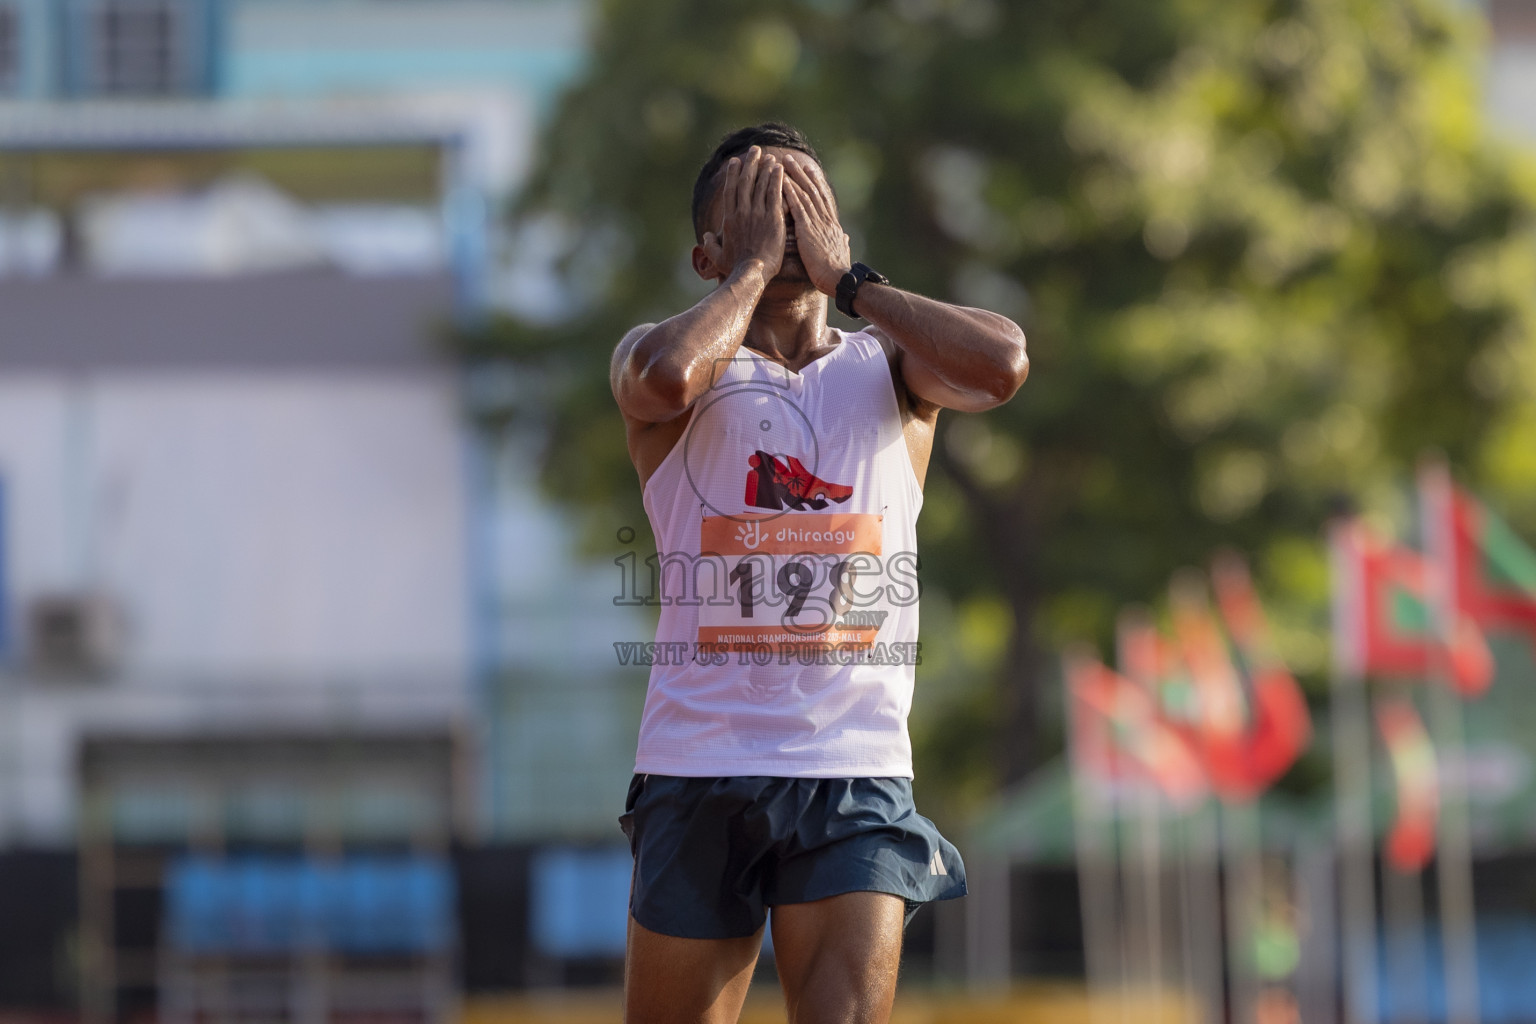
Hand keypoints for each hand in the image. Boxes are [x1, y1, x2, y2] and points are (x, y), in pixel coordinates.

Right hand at [702, 146, 785, 279]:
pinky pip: (774, 193)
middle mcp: (742, 212)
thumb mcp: (718, 257)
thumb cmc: (735, 268)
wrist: (751, 273)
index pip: (731, 190)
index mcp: (729, 219)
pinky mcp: (772, 218)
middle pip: (746, 181)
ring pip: (761, 184)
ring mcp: (757, 213)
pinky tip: (779, 168)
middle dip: (750, 163)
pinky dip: (776, 179)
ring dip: (765, 168)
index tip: (736, 161)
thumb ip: (710, 245)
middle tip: (755, 150)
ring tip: (769, 157)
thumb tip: (706, 237)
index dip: (733, 173)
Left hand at [782, 155, 852, 295]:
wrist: (839, 280)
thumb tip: (846, 238)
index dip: (816, 183)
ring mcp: (817, 223)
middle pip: (813, 190)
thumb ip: (842, 242)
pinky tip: (782, 181)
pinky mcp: (808, 230)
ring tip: (784, 162)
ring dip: (794, 177)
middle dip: (802, 174)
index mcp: (832, 226)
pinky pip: (798, 207)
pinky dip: (790, 193)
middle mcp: (825, 220)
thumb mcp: (842, 253)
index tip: (809, 170)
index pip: (823, 199)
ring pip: (805, 194)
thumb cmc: (839, 273)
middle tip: (792, 159)